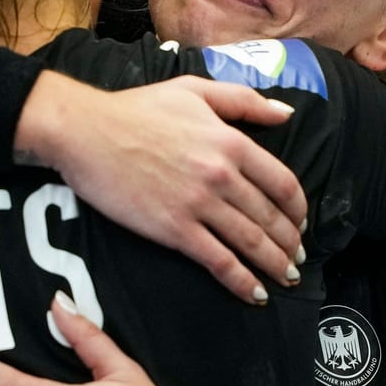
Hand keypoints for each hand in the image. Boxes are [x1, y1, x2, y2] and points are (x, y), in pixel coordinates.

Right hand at [17, 72, 306, 303]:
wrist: (85, 132)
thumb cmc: (136, 109)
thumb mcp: (195, 90)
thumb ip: (244, 101)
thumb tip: (286, 113)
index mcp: (231, 141)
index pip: (283, 183)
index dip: (298, 209)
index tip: (301, 223)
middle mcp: (222, 175)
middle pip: (271, 218)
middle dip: (290, 244)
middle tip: (297, 259)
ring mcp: (199, 204)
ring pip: (251, 243)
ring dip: (274, 265)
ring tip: (286, 279)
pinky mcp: (174, 229)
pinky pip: (218, 261)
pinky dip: (242, 282)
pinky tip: (255, 295)